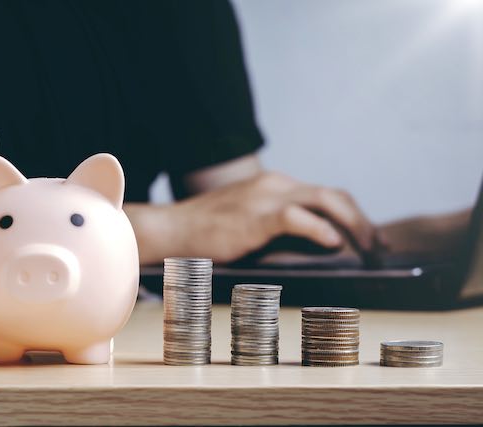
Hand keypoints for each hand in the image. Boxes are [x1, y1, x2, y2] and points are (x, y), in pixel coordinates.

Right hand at [156, 172, 378, 263]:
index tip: (370, 237)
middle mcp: (275, 185)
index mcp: (274, 186)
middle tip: (379, 246)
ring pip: (325, 200)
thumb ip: (281, 230)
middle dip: (363, 220)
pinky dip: (321, 229)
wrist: (172, 230)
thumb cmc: (208, 234)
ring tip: (368, 248)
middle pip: (334, 195)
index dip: (354, 215)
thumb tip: (323, 246)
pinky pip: (297, 217)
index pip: (325, 195)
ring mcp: (265, 197)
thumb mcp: (250, 226)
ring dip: (354, 225)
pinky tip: (334, 244)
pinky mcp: (255, 215)